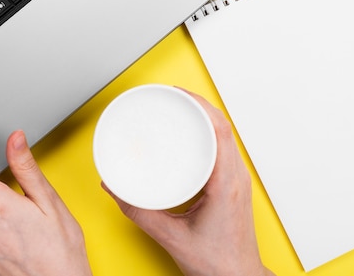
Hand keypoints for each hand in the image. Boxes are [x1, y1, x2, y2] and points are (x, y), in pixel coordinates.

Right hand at [104, 90, 274, 275]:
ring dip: (205, 116)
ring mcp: (239, 180)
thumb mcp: (170, 237)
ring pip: (226, 135)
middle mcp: (237, 177)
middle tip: (172, 95)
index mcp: (226, 184)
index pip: (220, 131)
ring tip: (181, 108)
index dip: (200, 105)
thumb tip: (114, 188)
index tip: (178, 94)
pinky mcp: (234, 184)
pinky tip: (193, 133)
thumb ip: (138, 212)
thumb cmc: (216, 262)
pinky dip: (209, 133)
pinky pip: (225, 147)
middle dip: (198, 104)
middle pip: (223, 126)